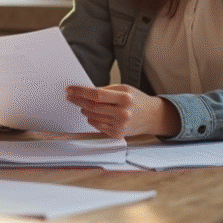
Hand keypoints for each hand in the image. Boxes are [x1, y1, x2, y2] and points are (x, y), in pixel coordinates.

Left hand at [66, 84, 180, 138]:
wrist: (151, 116)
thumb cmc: (136, 100)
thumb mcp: (124, 89)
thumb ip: (105, 90)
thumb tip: (85, 92)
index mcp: (124, 98)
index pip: (96, 94)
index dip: (80, 92)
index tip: (70, 89)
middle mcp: (123, 113)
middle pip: (92, 107)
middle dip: (78, 101)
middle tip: (70, 97)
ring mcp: (120, 125)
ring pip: (92, 117)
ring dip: (84, 110)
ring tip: (82, 105)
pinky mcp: (117, 134)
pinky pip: (97, 126)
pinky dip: (91, 119)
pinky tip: (91, 115)